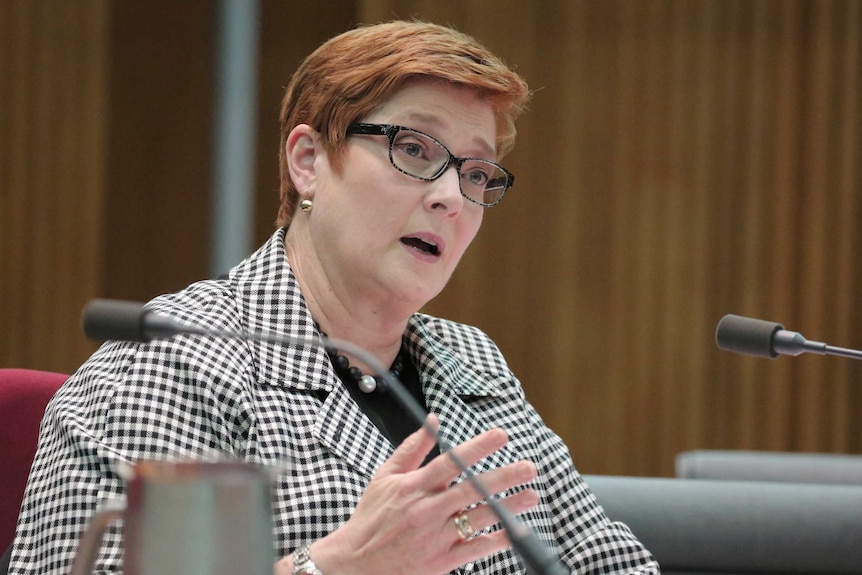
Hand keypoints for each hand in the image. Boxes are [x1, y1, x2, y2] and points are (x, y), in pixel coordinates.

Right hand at [275, 415, 538, 574]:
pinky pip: (474, 549)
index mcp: (413, 487)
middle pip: (471, 490)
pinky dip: (496, 541)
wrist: (355, 564)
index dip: (477, 448)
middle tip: (529, 467)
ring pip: (478, 519)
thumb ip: (411, 449)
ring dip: (508, 507)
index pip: (450, 462)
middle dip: (504, 477)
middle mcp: (426, 510)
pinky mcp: (440, 562)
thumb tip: (434, 421)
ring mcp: (435, 537)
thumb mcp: (384, 477)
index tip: (501, 436)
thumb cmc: (370, 517)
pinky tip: (515, 531)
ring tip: (531, 495)